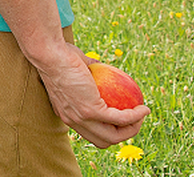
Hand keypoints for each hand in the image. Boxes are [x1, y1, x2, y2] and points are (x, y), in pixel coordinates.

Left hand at [31, 32, 147, 147]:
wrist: (50, 52)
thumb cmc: (59, 54)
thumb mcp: (74, 69)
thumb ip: (88, 71)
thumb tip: (103, 69)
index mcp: (68, 115)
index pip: (91, 133)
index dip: (109, 130)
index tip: (123, 120)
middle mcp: (73, 121)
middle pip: (104, 141)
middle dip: (124, 135)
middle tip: (136, 119)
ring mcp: (82, 118)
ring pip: (115, 137)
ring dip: (133, 129)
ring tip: (142, 115)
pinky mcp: (91, 110)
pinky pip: (120, 118)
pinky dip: (135, 116)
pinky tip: (144, 108)